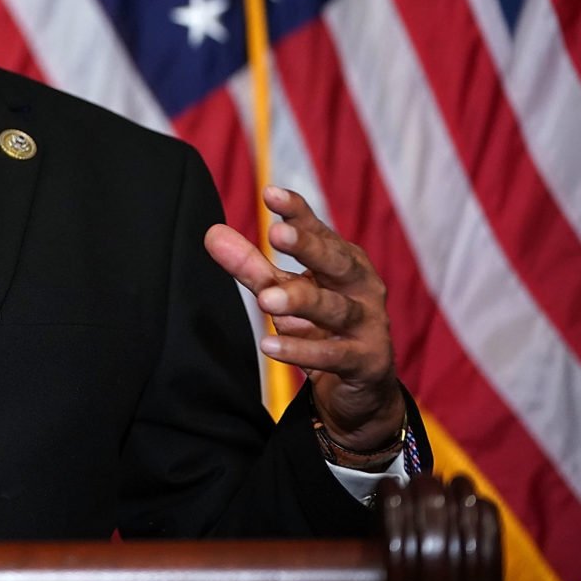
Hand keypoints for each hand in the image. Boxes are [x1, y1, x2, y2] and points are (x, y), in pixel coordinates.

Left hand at [204, 186, 404, 451]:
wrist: (360, 387)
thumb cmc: (320, 325)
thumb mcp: (283, 291)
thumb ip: (251, 264)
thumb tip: (211, 232)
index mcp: (343, 261)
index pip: (318, 231)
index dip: (296, 212)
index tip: (270, 192)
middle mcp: (361, 286)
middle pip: (336, 262)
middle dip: (308, 247)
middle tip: (276, 234)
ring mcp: (369, 324)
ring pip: (335, 308)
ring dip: (301, 301)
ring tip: (266, 300)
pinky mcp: (366, 361)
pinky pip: (334, 355)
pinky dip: (302, 350)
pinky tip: (270, 344)